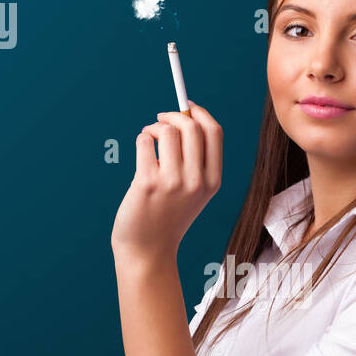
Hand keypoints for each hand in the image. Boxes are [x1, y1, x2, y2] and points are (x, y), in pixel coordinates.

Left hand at [111, 103, 221, 271]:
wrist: (148, 249)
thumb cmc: (168, 214)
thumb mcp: (194, 191)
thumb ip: (195, 159)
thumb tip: (185, 116)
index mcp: (213, 180)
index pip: (214, 132)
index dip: (200, 113)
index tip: (187, 105)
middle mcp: (196, 181)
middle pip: (191, 127)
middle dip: (174, 114)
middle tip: (160, 118)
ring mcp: (172, 182)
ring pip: (167, 131)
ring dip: (154, 127)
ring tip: (148, 137)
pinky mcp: (147, 183)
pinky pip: (144, 142)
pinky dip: (141, 139)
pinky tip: (141, 151)